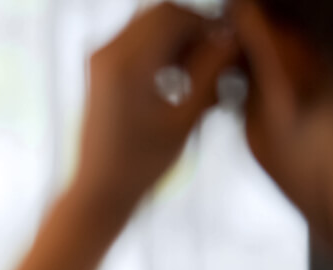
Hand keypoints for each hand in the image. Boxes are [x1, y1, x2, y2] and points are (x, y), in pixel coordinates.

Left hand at [72, 2, 239, 209]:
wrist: (99, 189)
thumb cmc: (142, 164)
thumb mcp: (184, 119)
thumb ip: (210, 73)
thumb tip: (233, 37)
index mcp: (126, 64)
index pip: (174, 15)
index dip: (206, 24)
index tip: (229, 46)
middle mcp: (106, 54)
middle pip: (160, 14)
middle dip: (193, 29)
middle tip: (217, 59)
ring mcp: (99, 60)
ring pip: (148, 25)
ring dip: (178, 40)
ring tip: (200, 75)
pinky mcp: (98, 70)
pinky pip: (135, 42)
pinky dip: (160, 50)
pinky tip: (180, 80)